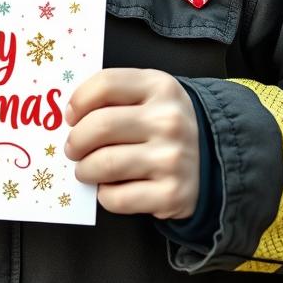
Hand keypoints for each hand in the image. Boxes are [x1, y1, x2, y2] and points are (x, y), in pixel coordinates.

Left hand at [64, 69, 199, 219]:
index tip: (70, 116)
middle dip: (76, 140)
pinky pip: (117, 198)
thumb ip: (114, 94)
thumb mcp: (149, 93)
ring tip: (85, 169)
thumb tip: (69, 115)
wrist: (213, 156)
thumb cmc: (165, 122)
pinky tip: (109, 187)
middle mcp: (168, 120)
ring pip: (105, 164)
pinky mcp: (172, 194)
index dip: (78, 101)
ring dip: (84, 170)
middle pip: (100, 125)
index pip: (105, 84)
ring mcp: (172, 158)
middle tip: (72, 148)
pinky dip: (104, 195)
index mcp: (159, 86)